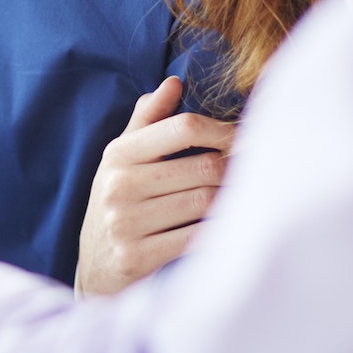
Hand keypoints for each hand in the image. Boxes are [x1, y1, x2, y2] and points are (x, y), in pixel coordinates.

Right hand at [76, 77, 235, 296]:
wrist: (95, 270)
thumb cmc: (119, 204)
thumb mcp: (122, 160)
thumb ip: (147, 120)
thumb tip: (174, 82)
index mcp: (118, 155)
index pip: (183, 127)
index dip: (222, 131)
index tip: (244, 140)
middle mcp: (118, 186)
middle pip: (203, 166)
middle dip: (236, 168)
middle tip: (257, 172)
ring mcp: (125, 224)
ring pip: (206, 201)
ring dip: (233, 199)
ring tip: (246, 197)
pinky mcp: (137, 257)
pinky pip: (197, 237)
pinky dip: (219, 230)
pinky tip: (229, 227)